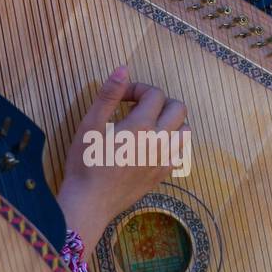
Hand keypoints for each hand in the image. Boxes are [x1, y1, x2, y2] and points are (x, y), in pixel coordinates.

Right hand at [55, 67, 188, 247]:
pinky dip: (171, 142)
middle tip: (135, 108)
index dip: (138, 89)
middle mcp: (159, 142)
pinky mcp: (163, 175)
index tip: (121, 98)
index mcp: (140, 126)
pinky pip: (180, 152)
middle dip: (159, 101)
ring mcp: (164, 160)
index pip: (155, 94)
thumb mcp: (89, 124)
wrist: (90, 202)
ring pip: (185, 131)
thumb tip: (123, 69)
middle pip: (178, 108)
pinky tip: (150, 146)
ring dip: (170, 121)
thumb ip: (108, 95)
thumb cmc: (85, 162)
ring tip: (147, 125)